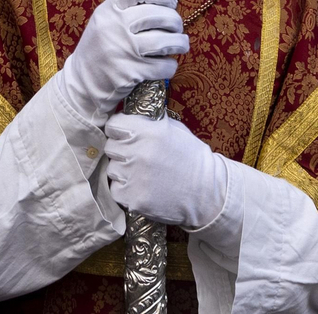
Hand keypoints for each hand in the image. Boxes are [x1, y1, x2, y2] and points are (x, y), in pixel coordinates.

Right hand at [55, 0, 186, 125]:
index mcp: (107, 11)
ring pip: (164, 41)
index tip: (170, 2)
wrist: (82, 84)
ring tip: (181, 44)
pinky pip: (162, 66)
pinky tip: (168, 65)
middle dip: (174, 20)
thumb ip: (125, 9)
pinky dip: (170, 66)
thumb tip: (164, 1)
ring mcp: (122, 50)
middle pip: (156, 15)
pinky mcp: (130, 73)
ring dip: (179, 42)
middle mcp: (114, 27)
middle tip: (177, 27)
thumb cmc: (99, 50)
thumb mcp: (103, 22)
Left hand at [103, 113, 227, 229]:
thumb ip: (149, 123)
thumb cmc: (191, 158)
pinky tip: (140, 187)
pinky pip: (115, 190)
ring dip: (122, 171)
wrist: (207, 192)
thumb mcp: (174, 130)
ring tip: (140, 174)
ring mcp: (134, 177)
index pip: (113, 126)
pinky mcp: (133, 199)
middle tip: (135, 156)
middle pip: (110, 148)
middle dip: (121, 151)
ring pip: (111, 169)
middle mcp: (138, 152)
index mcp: (148, 131)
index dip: (118, 130)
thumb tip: (129, 117)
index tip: (123, 135)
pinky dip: (124, 189)